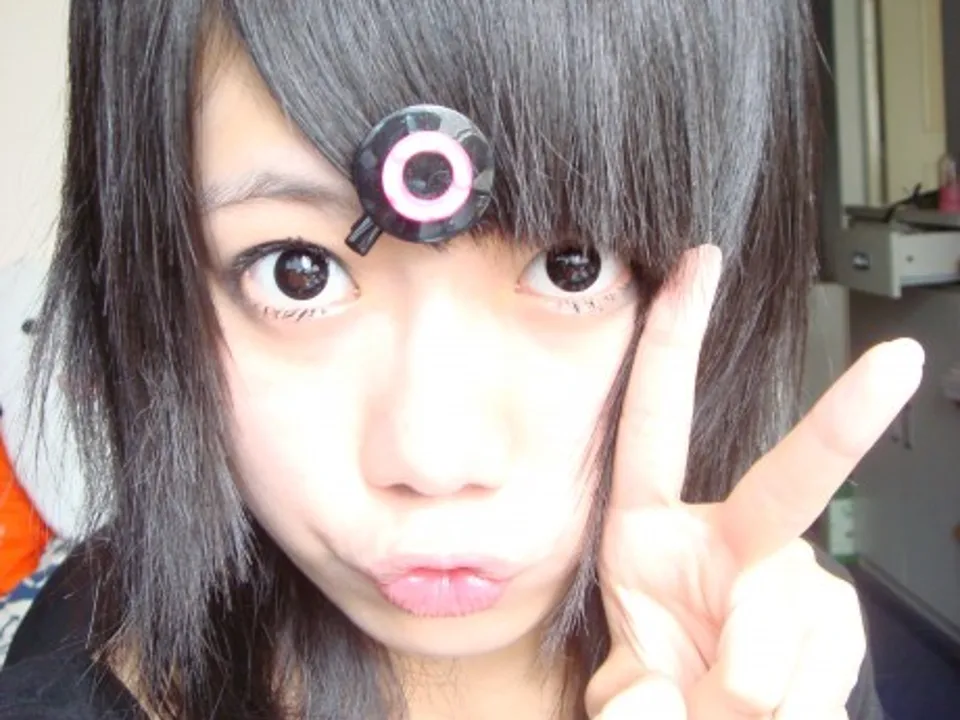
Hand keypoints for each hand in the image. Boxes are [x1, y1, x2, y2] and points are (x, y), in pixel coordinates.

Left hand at [584, 245, 923, 718]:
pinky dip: (799, 702)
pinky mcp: (838, 625)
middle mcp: (733, 542)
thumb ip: (637, 698)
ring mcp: (794, 581)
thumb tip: (675, 706)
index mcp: (651, 535)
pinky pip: (828, 660)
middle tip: (896, 364)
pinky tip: (779, 711)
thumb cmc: (666, 692)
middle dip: (843, 421)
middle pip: (791, 483)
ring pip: (793, 613)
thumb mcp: (628, 693)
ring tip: (727, 708)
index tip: (696, 268)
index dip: (672, 345)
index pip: (657, 425)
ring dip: (755, 681)